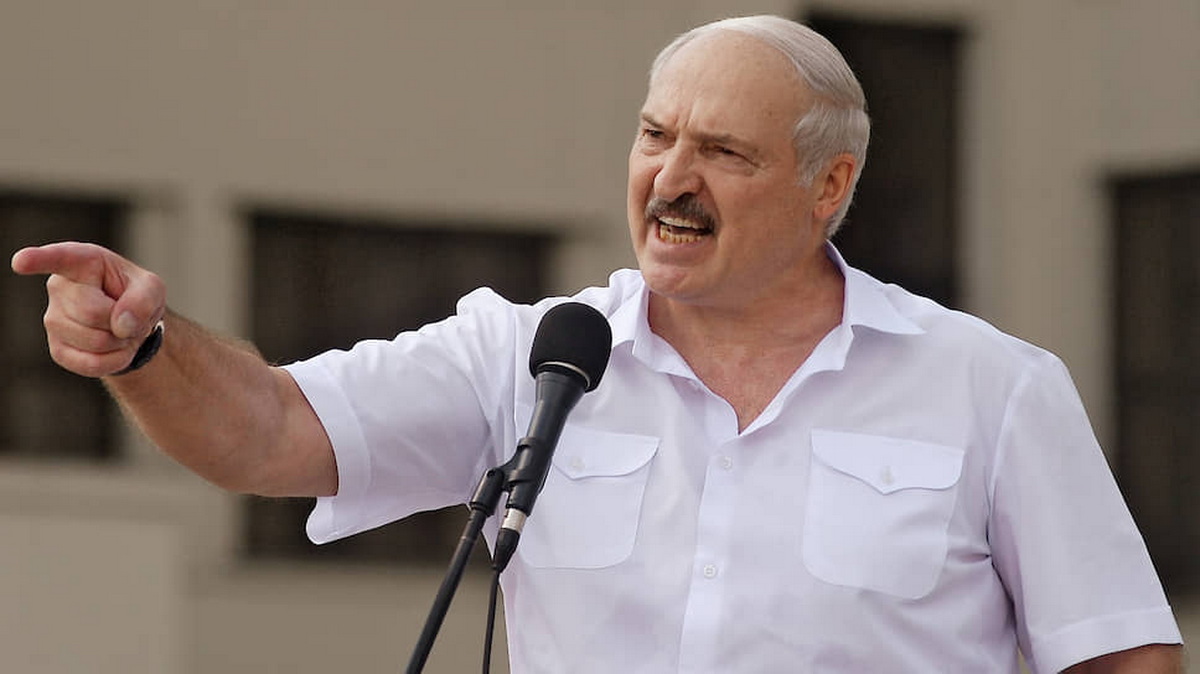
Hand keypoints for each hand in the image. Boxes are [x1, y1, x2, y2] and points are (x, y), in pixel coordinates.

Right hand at [11, 242, 166, 376]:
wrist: (131, 325)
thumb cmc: (135, 295)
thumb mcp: (151, 288)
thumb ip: (143, 299)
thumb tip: (121, 325)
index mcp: (81, 261)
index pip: (57, 258)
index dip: (38, 260)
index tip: (21, 262)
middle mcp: (59, 288)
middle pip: (91, 312)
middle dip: (121, 321)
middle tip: (128, 316)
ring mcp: (53, 320)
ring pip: (93, 340)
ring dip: (121, 341)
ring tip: (121, 330)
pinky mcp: (58, 349)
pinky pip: (91, 363)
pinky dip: (115, 361)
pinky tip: (116, 348)